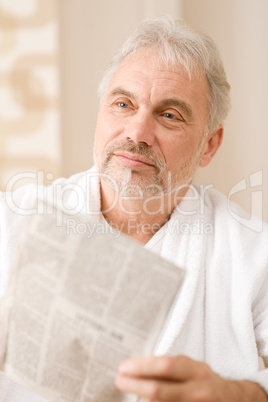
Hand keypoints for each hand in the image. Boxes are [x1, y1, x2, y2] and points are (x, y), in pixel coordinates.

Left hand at [115, 355, 267, 400]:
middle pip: (159, 390)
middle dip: (134, 385)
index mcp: (197, 371)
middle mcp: (198, 391)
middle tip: (119, 380)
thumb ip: (170, 367)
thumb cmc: (204, 381)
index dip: (142, 366)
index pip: (166, 366)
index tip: (123, 367)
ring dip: (141, 399)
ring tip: (130, 391)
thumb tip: (137, 367)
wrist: (232, 401)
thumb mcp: (192, 368)